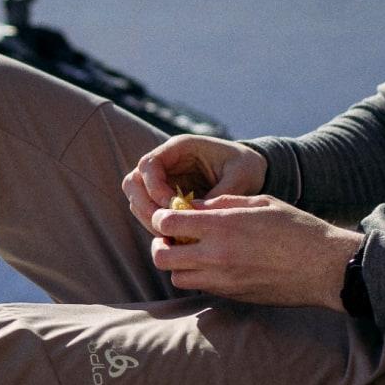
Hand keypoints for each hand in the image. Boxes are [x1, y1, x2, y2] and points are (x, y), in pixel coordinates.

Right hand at [121, 135, 268, 234]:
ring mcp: (163, 180)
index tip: (173, 207)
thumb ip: (221, 193)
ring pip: (137, 199)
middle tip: (164, 226)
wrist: (250, 171)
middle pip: (133, 182)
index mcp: (180, 148)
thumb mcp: (241, 176)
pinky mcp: (166, 196)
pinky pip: (149, 211)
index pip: (149, 165)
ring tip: (171, 236)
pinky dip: (156, 224)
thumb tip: (199, 216)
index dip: (155, 188)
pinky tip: (176, 237)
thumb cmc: (246, 167)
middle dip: (145, 206)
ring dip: (148, 218)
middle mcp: (165, 162)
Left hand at [147, 193, 362, 307]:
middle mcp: (217, 256)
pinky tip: (212, 263)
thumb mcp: (260, 202)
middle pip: (162, 256)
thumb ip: (222, 203)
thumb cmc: (297, 228)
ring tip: (192, 251)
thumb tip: (192, 207)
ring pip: (177, 277)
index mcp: (223, 226)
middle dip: (161, 244)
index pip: (168, 222)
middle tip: (172, 236)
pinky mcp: (233, 296)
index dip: (162, 216)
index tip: (168, 214)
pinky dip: (197, 276)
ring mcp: (223, 280)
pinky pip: (200, 288)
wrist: (325, 267)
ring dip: (177, 263)